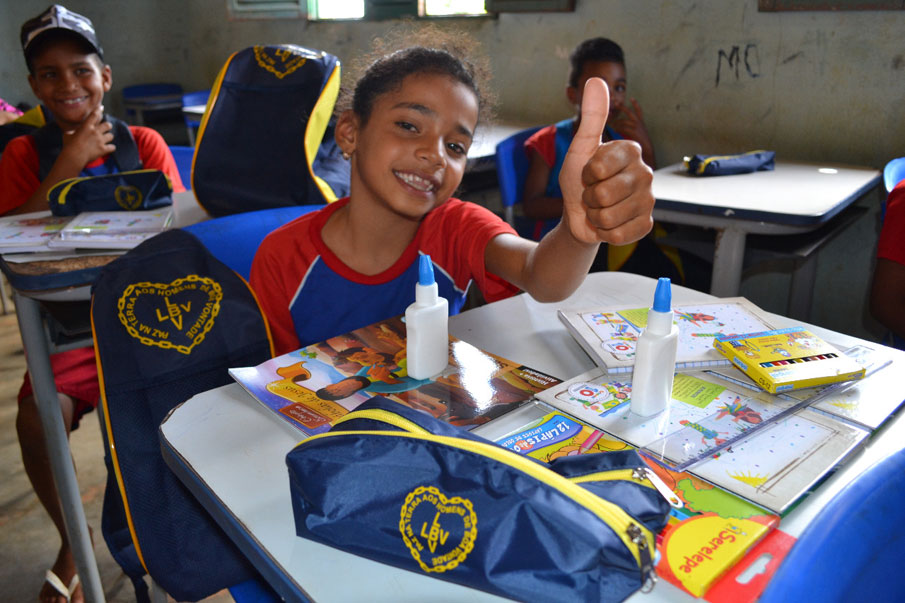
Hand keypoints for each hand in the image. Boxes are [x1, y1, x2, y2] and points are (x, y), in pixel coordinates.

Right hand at [60, 105, 115, 166]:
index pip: (95, 115)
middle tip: (105, 128)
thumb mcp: (68, 134)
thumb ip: (73, 131)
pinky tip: (107, 148)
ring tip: (105, 140)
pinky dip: (110, 148)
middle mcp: (95, 132)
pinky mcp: (103, 149)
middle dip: (107, 126)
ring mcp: (100, 140)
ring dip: (108, 137)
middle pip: (108, 125)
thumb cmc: (69, 145)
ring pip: (111, 136)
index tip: (101, 107)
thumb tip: (71, 131)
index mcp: (86, 126)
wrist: (73, 156)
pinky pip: (113, 147)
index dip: (99, 110)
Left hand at [558, 78, 653, 244]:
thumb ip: (591, 117)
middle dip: (589, 198)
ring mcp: (648, 200)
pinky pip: (619, 235)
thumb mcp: (580, 148)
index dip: (586, 174)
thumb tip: (596, 79)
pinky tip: (609, 224)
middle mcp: (645, 173)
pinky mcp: (646, 224)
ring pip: (610, 216)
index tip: (588, 173)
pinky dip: (606, 233)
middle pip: (605, 194)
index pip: (600, 167)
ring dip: (596, 216)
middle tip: (593, 193)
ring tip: (599, 208)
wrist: (579, 214)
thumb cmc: (579, 179)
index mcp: (631, 151)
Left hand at [608, 99, 649, 143]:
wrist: (647, 147)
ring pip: (623, 121)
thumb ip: (631, 128)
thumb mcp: (638, 132)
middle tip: (616, 104)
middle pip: (629, 112)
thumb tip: (619, 126)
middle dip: (622, 107)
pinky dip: (618, 129)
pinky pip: (622, 128)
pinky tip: (615, 131)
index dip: (635, 104)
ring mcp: (636, 126)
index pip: (639, 110)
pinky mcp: (633, 131)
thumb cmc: (641, 141)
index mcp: (641, 121)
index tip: (632, 98)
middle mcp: (639, 122)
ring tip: (613, 126)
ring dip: (616, 124)